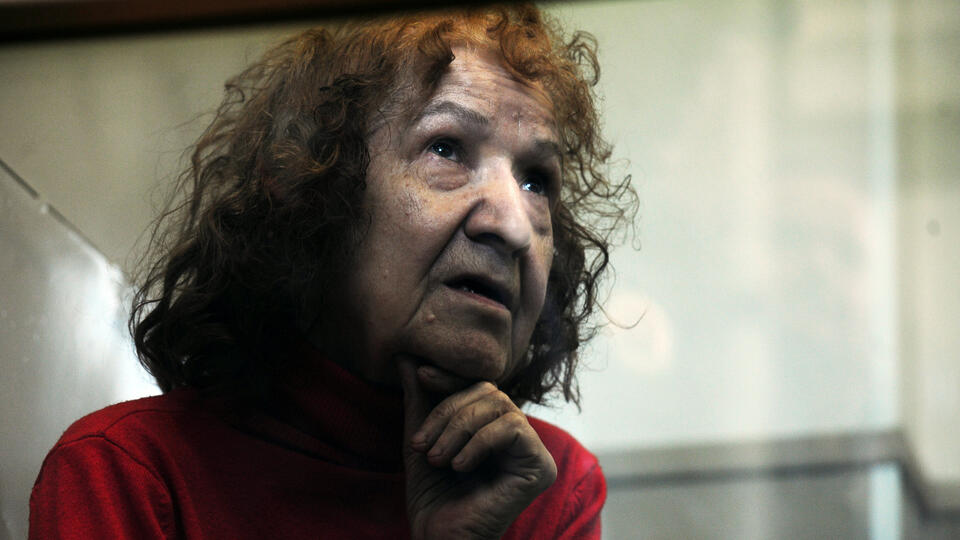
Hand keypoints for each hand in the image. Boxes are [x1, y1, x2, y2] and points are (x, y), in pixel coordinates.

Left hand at [398, 357, 556, 539]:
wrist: (439, 539)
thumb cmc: (432, 497)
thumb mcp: (421, 439)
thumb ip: (420, 399)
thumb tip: (406, 356)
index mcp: (493, 426)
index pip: (478, 386)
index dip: (452, 378)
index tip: (423, 376)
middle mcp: (518, 435)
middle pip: (488, 391)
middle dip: (450, 411)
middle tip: (424, 445)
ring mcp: (532, 450)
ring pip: (500, 405)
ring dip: (459, 429)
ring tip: (438, 459)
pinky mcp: (541, 466)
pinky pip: (513, 428)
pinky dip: (480, 442)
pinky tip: (460, 466)